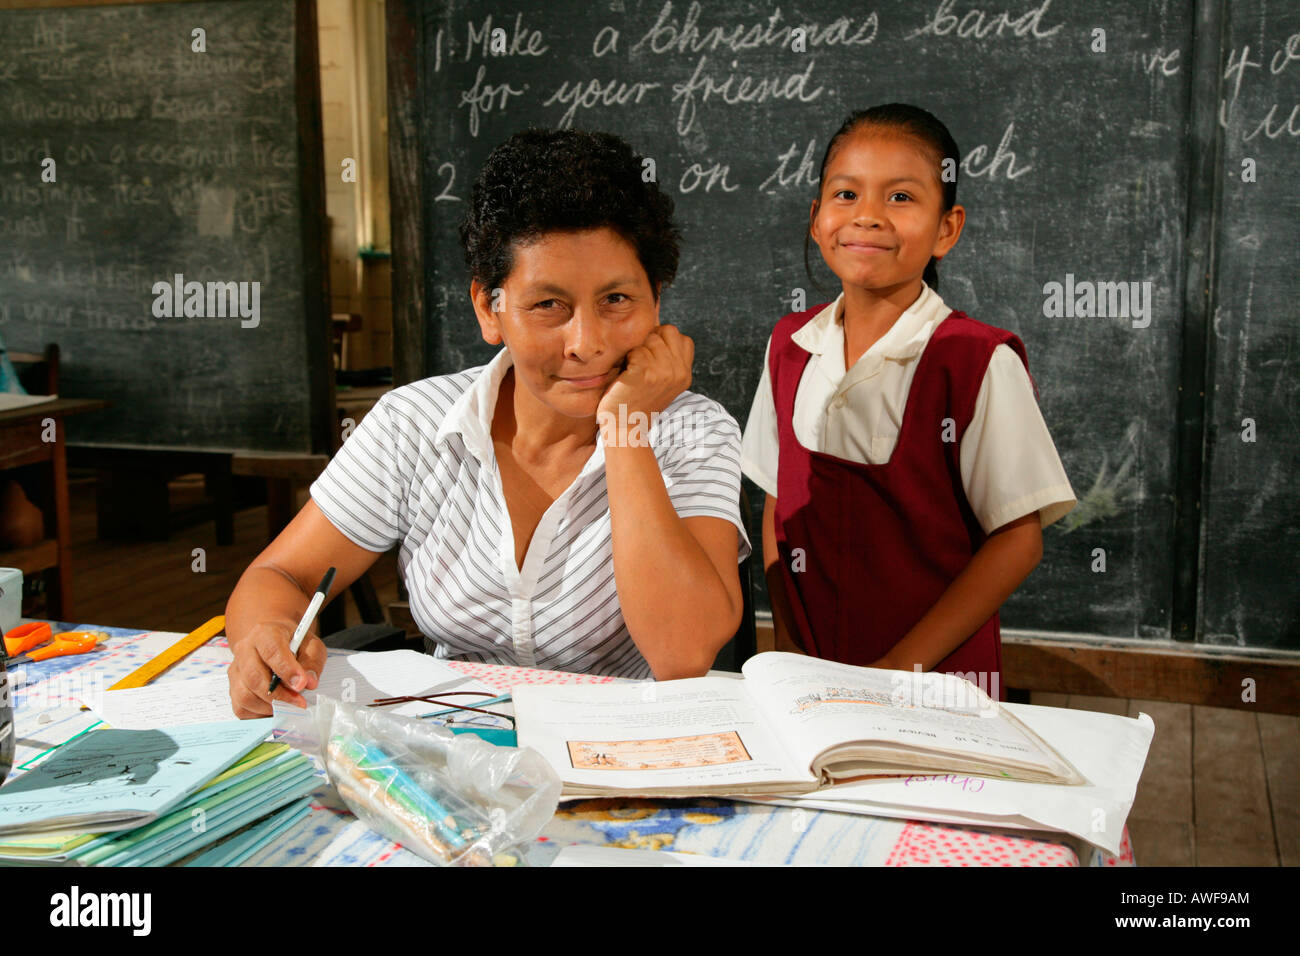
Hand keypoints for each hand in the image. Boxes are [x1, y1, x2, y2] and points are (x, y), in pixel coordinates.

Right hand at [227, 620, 325, 717]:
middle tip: (299, 702)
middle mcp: (245, 650)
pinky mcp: (233, 688)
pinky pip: (241, 708)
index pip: (271, 651)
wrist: (274, 643)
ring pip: (244, 695)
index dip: (286, 670)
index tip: (301, 685)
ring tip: (288, 706)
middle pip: (253, 677)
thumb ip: (312, 662)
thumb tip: (308, 683)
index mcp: (264, 633)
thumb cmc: (293, 644)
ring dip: (269, 706)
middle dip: (278, 695)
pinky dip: (259, 714)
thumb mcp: (311, 646)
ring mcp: (236, 670)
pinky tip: (274, 708)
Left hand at [596, 325, 692, 442]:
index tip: (653, 356)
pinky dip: (627, 360)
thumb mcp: (663, 381)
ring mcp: (664, 373)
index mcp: (685, 374)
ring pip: (650, 339)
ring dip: (637, 351)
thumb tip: (659, 330)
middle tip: (641, 362)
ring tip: (634, 371)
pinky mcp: (645, 374)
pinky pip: (635, 351)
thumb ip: (669, 360)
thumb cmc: (637, 400)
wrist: (625, 426)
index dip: (664, 340)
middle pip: (667, 331)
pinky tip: (627, 376)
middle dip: (651, 341)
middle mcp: (679, 372)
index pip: (682, 337)